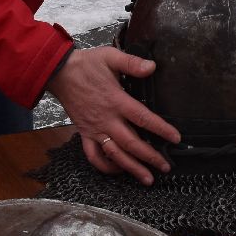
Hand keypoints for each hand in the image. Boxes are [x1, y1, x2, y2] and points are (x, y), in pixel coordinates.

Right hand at [48, 46, 178, 184]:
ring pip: (115, 154)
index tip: (175, 138)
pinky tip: (118, 170)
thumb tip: (152, 66)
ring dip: (132, 168)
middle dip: (150, 157)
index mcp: (116, 101)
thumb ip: (132, 63)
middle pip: (132, 143)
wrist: (60, 72)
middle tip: (165, 166)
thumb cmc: (86, 64)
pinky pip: (94, 156)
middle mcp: (107, 119)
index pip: (143, 118)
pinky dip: (106, 166)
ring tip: (147, 178)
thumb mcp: (111, 57)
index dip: (161, 129)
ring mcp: (95, 129)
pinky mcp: (84, 133)